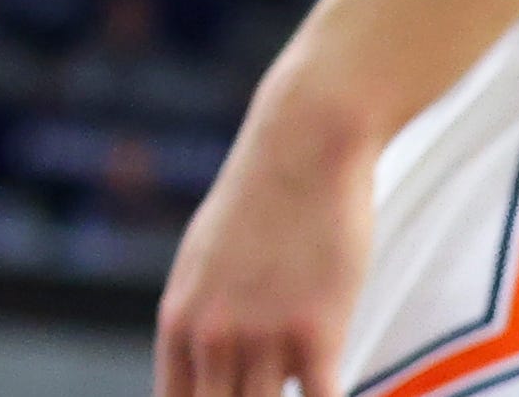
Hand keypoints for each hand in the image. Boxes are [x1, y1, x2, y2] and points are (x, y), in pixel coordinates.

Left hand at [155, 78, 377, 396]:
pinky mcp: (315, 332)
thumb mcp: (206, 261)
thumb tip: (201, 358)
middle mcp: (210, 336)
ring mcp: (260, 337)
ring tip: (297, 392)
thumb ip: (203, 318)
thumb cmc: (261, 203)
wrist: (300, 146)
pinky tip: (339, 396)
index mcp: (180, 322)